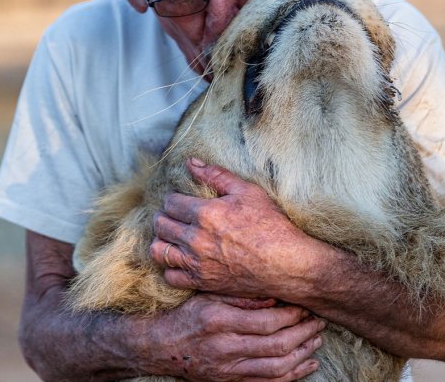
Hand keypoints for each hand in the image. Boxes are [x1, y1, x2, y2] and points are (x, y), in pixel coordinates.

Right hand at [142, 293, 323, 380]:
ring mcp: (228, 369)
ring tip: (317, 339)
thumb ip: (239, 294)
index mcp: (220, 320)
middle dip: (303, 333)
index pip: (267, 321)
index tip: (306, 304)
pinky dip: (293, 376)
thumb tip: (273, 294)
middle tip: (319, 321)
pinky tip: (307, 364)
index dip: (292, 314)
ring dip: (303, 354)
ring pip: (277, 368)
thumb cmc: (187, 313)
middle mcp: (225, 347)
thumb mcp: (207, 294)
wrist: (161, 346)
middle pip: (277, 345)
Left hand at [150, 159, 319, 298]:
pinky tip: (181, 258)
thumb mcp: (247, 191)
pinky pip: (170, 276)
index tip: (181, 200)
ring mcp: (197, 263)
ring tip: (173, 235)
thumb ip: (216, 175)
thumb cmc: (270, 224)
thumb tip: (191, 162)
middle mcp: (195, 239)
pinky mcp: (202, 282)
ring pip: (158, 251)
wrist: (286, 263)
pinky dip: (171, 266)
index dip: (173, 198)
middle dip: (164, 216)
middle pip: (160, 225)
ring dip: (162, 240)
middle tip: (175, 215)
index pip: (170, 203)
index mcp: (205, 213)